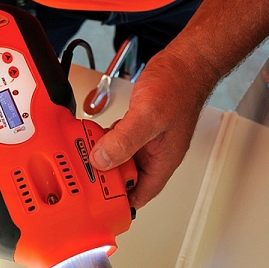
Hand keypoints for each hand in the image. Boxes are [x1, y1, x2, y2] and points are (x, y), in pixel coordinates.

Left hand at [89, 48, 215, 208]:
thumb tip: (103, 160)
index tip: (100, 205)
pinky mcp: (136, 128)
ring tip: (85, 155)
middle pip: (126, 179)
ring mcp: (145, 141)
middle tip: (85, 174)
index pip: (141, 194)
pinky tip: (94, 136)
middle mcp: (154, 155)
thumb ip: (124, 140)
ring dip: (102, 158)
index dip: (121, 203)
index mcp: (163, 161)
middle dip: (105, 178)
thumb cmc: (178, 86)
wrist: (184, 62)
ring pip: (119, 159)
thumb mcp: (149, 115)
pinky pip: (116, 142)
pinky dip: (104, 141)